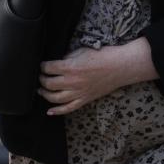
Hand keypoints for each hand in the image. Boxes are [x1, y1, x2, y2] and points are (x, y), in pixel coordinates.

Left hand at [38, 38, 156, 114]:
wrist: (122, 66)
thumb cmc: (105, 56)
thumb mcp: (83, 51)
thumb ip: (68, 58)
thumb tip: (59, 63)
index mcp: (70, 67)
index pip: (48, 68)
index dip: (43, 66)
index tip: (43, 65)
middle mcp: (72, 82)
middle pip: (48, 84)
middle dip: (42, 79)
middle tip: (42, 76)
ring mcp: (78, 92)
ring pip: (55, 98)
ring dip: (45, 94)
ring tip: (42, 90)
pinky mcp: (85, 99)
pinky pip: (69, 108)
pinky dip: (57, 111)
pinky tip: (49, 111)